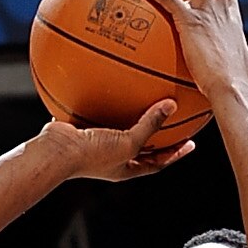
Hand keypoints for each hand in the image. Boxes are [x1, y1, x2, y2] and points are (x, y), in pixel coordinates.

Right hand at [33, 106, 196, 184]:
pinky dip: (104, 98)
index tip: (191, 143)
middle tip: (172, 118)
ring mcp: (95, 142)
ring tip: (142, 95)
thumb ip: (150, 124)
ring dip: (130, 113)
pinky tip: (109, 81)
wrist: (56, 152)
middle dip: (156, 133)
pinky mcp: (81, 127)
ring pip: (119, 125)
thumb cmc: (92, 154)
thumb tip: (171, 104)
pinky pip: (97, 110)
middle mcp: (111, 157)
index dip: (175, 154)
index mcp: (124, 167)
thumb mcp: (128, 141)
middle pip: (141, 145)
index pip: (157, 162)